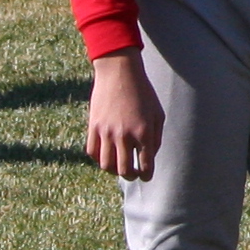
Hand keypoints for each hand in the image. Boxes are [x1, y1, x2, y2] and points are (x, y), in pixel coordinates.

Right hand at [85, 51, 164, 179]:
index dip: (147, 175)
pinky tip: (107, 153)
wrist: (119, 73)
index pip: (145, 165)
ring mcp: (106, 132)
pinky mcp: (93, 127)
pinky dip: (99, 158)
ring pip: (106, 165)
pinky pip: (92, 152)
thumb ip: (155, 137)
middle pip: (124, 171)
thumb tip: (148, 157)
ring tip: (119, 165)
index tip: (146, 176)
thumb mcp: (157, 113)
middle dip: (131, 176)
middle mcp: (124, 135)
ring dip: (114, 170)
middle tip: (133, 173)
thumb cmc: (143, 93)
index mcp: (144, 132)